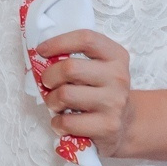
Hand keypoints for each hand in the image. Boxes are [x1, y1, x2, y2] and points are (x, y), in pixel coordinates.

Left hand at [37, 28, 135, 156]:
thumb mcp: (97, 67)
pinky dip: (57, 123)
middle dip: (49, 76)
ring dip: (51, 100)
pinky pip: (67, 122)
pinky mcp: (108, 127)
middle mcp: (118, 77)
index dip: (59, 42)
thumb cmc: (100, 90)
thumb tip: (40, 57)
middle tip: (48, 83)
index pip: (86, 39)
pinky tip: (63, 122)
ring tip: (56, 103)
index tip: (41, 50)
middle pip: (70, 68)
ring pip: (65, 94)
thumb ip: (76, 57)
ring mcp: (115, 102)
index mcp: (115, 56)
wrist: (126, 123)